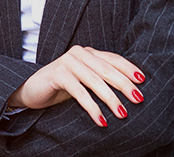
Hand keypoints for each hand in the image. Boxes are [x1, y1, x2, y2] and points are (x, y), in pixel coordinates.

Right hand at [6, 45, 145, 127]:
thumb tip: (129, 90)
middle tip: (138, 99)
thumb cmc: (61, 88)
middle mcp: (79, 53)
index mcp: (88, 53)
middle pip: (107, 69)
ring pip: (95, 81)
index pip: (113, 59)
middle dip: (125, 85)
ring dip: (111, 99)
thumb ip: (100, 79)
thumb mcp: (84, 82)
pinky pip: (79, 92)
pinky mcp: (58, 74)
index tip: (143, 81)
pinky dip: (92, 107)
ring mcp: (68, 62)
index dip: (129, 69)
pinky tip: (101, 119)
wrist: (30, 90)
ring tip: (122, 113)